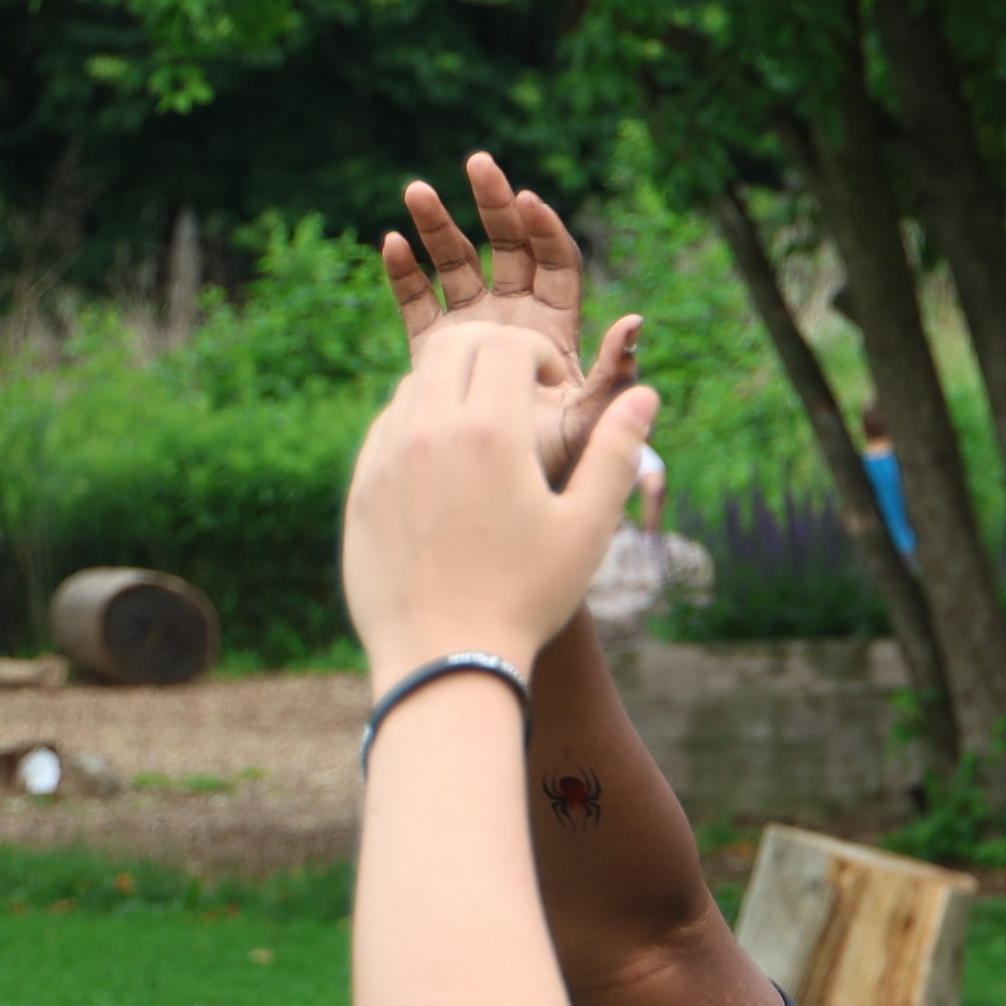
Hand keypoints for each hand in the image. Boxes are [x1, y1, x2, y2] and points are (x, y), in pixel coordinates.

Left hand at [345, 321, 651, 685]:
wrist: (445, 660)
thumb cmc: (527, 598)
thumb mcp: (588, 528)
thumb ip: (617, 453)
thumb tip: (644, 395)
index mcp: (490, 433)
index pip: (505, 344)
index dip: (536, 353)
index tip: (553, 383)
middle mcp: (429, 432)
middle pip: (450, 346)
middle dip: (489, 349)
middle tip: (518, 383)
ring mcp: (385, 459)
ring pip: (412, 385)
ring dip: (452, 386)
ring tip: (485, 430)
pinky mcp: (361, 490)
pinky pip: (386, 430)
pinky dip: (418, 425)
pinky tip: (447, 467)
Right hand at [383, 157, 649, 493]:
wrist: (505, 505)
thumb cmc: (559, 469)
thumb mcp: (591, 421)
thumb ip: (614, 374)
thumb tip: (636, 323)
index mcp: (557, 327)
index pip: (555, 262)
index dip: (544, 230)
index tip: (528, 202)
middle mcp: (515, 320)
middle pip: (506, 249)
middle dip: (492, 206)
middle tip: (478, 163)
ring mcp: (473, 332)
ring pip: (456, 266)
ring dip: (438, 228)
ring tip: (417, 191)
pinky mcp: (434, 351)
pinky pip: (416, 304)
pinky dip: (404, 274)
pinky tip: (391, 243)